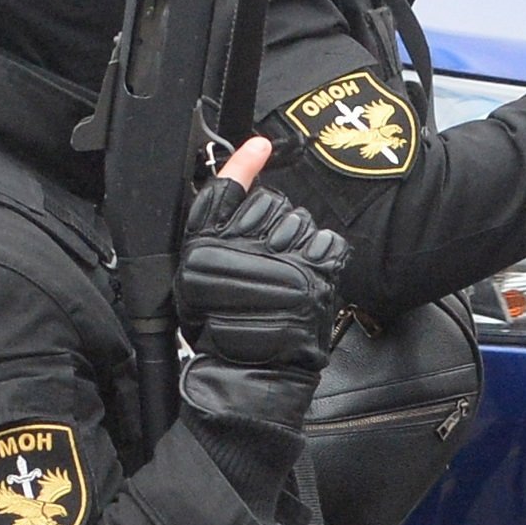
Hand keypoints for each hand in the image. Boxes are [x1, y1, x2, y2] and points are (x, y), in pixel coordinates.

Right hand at [178, 143, 349, 374]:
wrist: (249, 373)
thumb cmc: (221, 324)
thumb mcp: (198, 267)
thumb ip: (218, 209)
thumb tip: (252, 151)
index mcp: (208, 244)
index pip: (236, 190)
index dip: (246, 175)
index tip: (257, 156)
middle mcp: (245, 248)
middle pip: (275, 203)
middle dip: (274, 226)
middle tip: (265, 264)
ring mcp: (283, 260)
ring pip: (302, 222)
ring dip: (298, 245)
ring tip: (284, 277)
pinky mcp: (316, 275)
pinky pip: (328, 244)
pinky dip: (322, 260)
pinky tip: (305, 282)